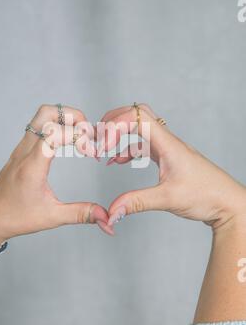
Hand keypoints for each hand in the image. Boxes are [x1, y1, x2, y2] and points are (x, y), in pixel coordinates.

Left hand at [0, 105, 112, 246]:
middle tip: (88, 134)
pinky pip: (39, 127)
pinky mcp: (22, 150)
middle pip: (47, 113)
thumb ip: (80, 213)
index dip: (78, 136)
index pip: (54, 132)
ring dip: (65, 119)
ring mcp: (22, 148)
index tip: (91, 152)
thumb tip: (104, 216)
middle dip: (73, 117)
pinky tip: (67, 144)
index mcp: (32, 166)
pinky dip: (57, 127)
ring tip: (80, 138)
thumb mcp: (51, 217)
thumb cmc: (14, 217)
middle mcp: (25, 151)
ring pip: (42, 116)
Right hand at [98, 104, 245, 232]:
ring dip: (119, 133)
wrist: (227, 202)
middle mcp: (167, 141)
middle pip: (137, 114)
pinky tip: (116, 161)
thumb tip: (112, 211)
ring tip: (102, 148)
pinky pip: (142, 145)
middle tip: (97, 134)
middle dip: (114, 120)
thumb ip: (137, 202)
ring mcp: (167, 148)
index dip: (115, 126)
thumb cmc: (206, 195)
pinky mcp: (167, 157)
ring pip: (139, 128)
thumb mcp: (168, 199)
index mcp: (167, 144)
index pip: (137, 118)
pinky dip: (126, 149)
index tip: (103, 146)